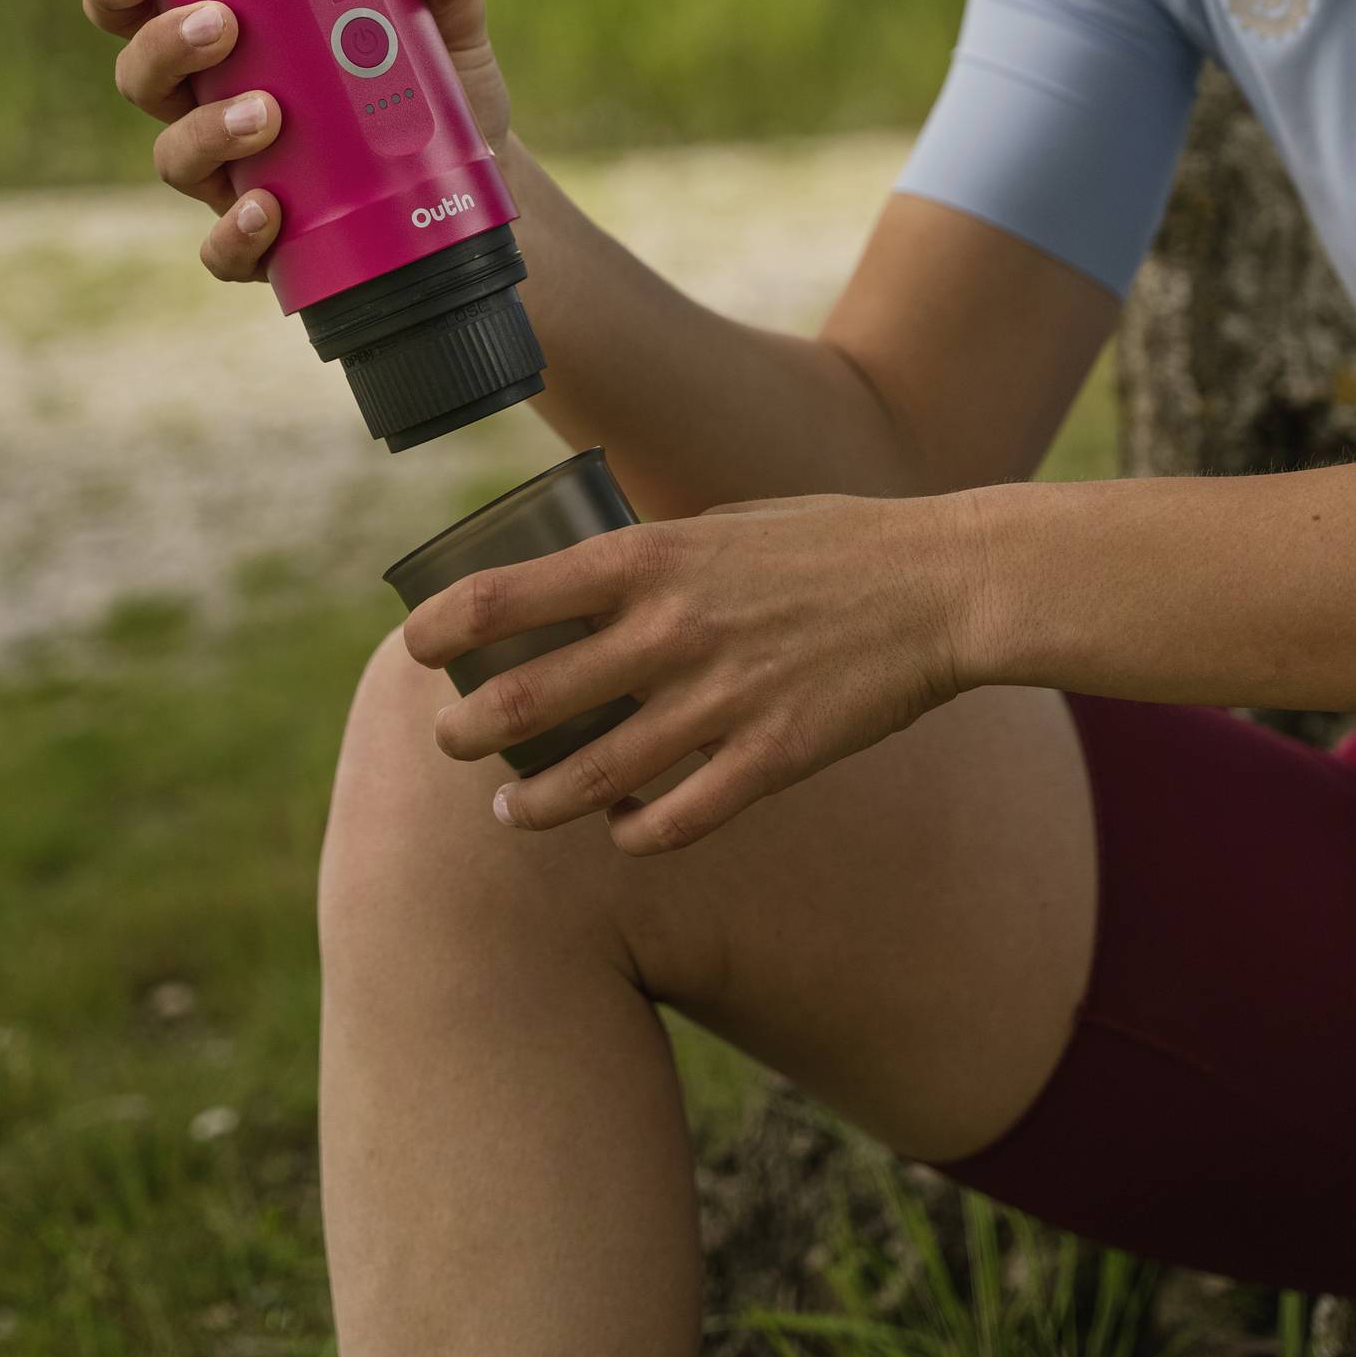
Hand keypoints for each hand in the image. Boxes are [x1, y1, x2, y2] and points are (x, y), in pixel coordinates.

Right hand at [81, 0, 511, 281]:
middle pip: (142, 77)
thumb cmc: (434, 82)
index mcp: (229, 36)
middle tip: (222, 25)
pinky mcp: (266, 243)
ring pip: (174, 156)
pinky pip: (223, 250)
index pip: (141, 4)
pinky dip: (235, 232)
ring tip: (266, 113)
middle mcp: (211, 103)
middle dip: (163, 48)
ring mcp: (233, 176)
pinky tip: (268, 209)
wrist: (481, 176)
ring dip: (207, 131)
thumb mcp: (448, 16)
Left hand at [400, 488, 988, 855]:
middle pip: (525, 700)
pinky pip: (675, 819)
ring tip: (510, 815)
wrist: (940, 584)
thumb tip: (592, 582)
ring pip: (589, 776)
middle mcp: (668, 630)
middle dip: (466, 734)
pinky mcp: (770, 758)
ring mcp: (718, 700)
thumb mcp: (727, 523)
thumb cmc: (833, 543)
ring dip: (535, 803)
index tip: (414, 649)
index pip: (504, 595)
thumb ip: (657, 558)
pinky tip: (622, 832)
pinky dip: (635, 832)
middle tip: (446, 746)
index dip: (441, 628)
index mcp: (651, 558)